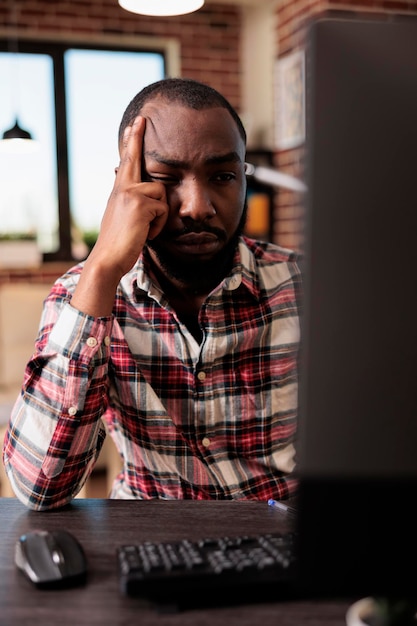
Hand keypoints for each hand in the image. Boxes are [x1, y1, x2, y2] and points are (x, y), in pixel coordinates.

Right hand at [91, 116, 168, 278]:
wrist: (108, 258)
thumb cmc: (119, 243)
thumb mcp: (123, 218)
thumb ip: (132, 203)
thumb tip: (147, 195)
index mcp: (119, 191)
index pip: (126, 162)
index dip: (131, 142)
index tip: (135, 124)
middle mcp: (122, 188)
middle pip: (134, 158)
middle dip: (137, 137)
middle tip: (142, 117)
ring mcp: (130, 194)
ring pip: (161, 193)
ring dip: (160, 216)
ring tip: (146, 230)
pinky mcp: (140, 204)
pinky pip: (163, 209)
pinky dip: (159, 226)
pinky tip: (146, 234)